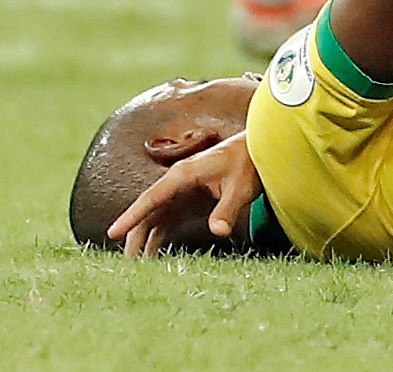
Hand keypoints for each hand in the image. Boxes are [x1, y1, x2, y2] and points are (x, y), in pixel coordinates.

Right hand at [107, 133, 260, 257]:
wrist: (256, 150)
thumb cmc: (246, 163)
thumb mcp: (239, 187)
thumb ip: (227, 209)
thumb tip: (219, 231)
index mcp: (182, 175)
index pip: (151, 198)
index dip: (131, 216)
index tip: (113, 232)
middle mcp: (175, 184)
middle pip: (147, 212)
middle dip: (134, 236)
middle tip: (127, 264)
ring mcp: (179, 193)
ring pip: (153, 219)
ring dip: (144, 239)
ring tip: (136, 266)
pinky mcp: (187, 202)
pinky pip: (166, 222)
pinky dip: (158, 238)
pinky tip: (153, 256)